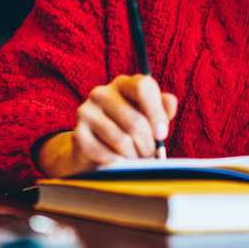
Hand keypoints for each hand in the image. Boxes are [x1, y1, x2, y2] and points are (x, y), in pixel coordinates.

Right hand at [37, 74, 177, 177]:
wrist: (93, 149)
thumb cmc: (127, 130)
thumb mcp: (148, 116)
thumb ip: (162, 108)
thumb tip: (169, 104)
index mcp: (123, 84)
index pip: (143, 86)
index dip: (157, 113)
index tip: (161, 133)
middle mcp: (101, 93)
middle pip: (136, 121)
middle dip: (147, 144)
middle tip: (148, 152)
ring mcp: (86, 113)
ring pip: (123, 141)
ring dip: (134, 156)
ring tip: (135, 157)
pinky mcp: (79, 136)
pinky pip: (108, 155)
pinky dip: (119, 164)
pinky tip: (118, 161)